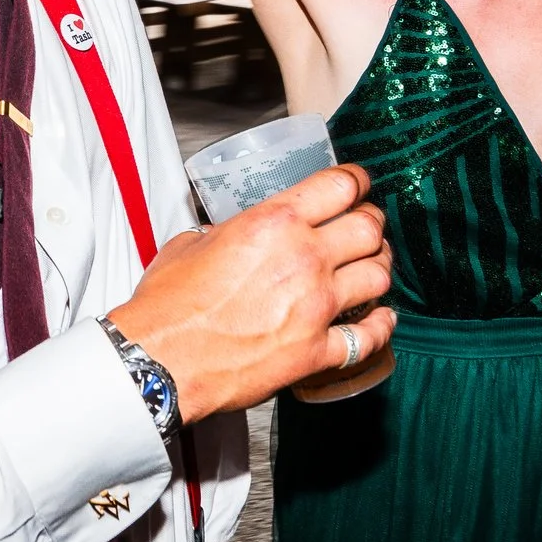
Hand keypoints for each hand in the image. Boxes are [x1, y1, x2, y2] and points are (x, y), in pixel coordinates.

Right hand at [109, 166, 394, 420]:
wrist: (160, 360)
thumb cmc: (168, 306)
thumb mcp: (190, 244)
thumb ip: (224, 234)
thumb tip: (228, 237)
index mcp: (273, 224)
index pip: (339, 186)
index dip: (358, 181)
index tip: (360, 184)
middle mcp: (304, 259)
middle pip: (369, 227)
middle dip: (373, 223)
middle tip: (368, 227)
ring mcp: (316, 306)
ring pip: (379, 276)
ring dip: (380, 268)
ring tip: (373, 268)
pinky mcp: (316, 351)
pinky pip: (368, 337)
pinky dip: (381, 327)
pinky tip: (381, 320)